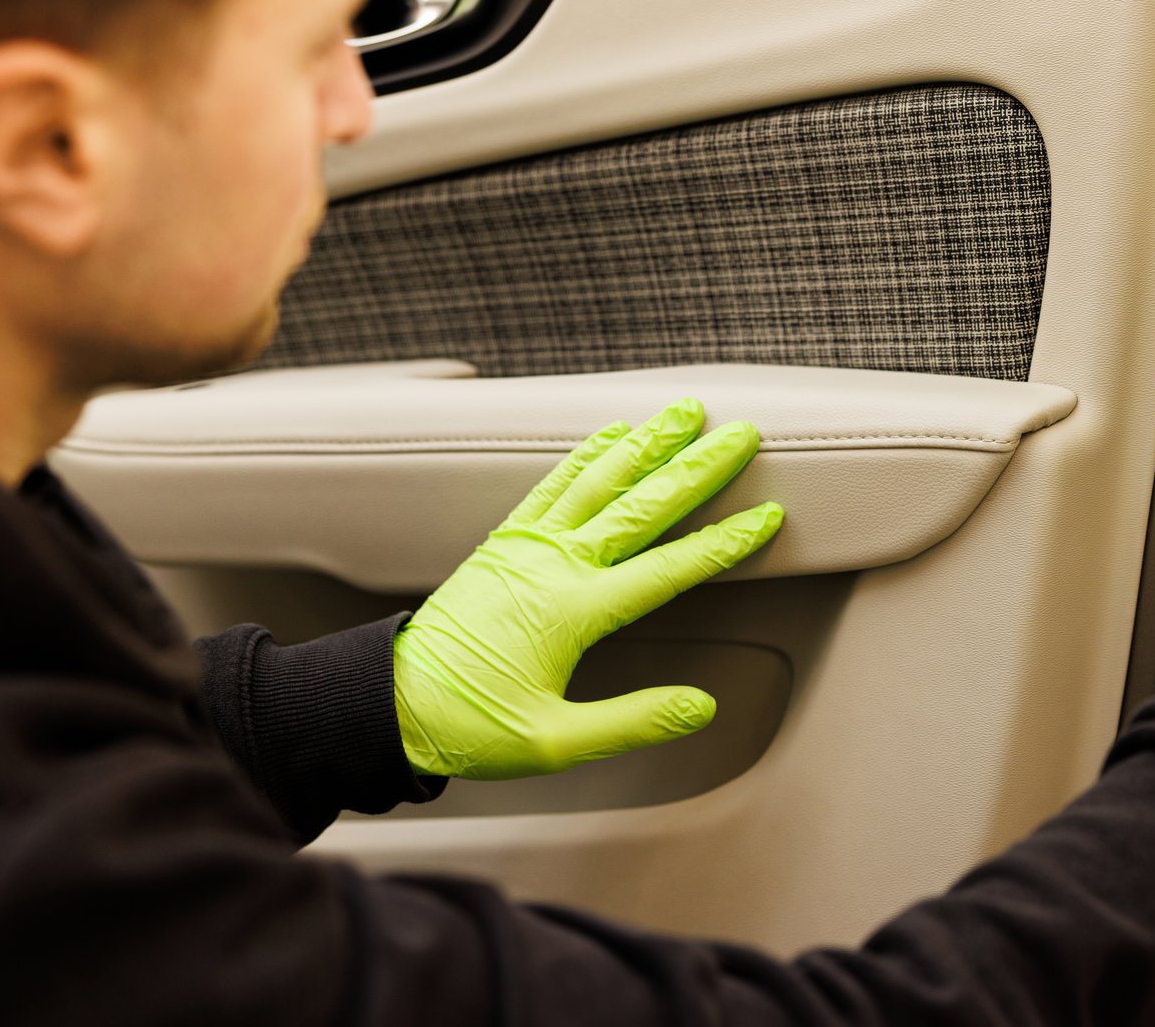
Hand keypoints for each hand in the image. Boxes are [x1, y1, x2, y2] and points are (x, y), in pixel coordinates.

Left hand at [392, 398, 782, 778]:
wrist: (389, 704)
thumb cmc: (471, 727)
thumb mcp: (556, 743)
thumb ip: (632, 722)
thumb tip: (700, 707)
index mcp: (576, 612)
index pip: (669, 569)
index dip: (723, 543)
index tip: (765, 518)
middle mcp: (556, 566)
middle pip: (642, 506)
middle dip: (698, 468)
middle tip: (741, 436)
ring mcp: (528, 547)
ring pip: (600, 481)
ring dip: (646, 443)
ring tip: (684, 411)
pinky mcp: (505, 542)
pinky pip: (553, 485)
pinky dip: (586, 455)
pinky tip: (612, 434)